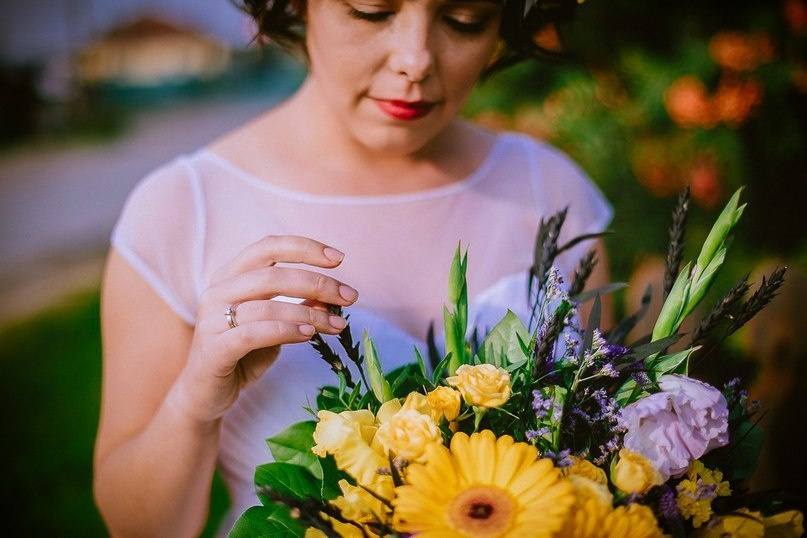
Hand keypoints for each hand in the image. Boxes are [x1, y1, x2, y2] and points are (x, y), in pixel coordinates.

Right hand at [172, 235, 357, 424]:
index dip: (305, 248)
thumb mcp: (275, 326)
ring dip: (310, 314)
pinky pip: (253, 333)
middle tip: (350, 297)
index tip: (339, 259)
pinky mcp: (213, 348)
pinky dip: (286, 330)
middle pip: (274, 275)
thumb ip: (298, 309)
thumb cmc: (243, 354)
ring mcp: (211, 319)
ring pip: (268, 306)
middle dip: (318, 283)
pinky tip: (309, 335)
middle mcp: (218, 290)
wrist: (205, 394)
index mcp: (231, 276)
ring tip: (337, 325)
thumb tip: (333, 299)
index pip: (269, 247)